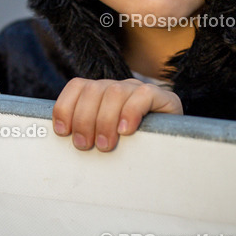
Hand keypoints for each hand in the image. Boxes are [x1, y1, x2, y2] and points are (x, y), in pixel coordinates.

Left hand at [52, 78, 182, 151]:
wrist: (174, 147)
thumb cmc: (132, 149)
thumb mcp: (105, 140)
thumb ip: (86, 135)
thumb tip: (61, 141)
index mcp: (101, 94)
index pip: (78, 86)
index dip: (66, 106)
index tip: (63, 132)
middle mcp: (118, 88)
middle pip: (93, 90)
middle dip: (84, 120)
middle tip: (85, 145)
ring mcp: (139, 90)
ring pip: (114, 92)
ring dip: (104, 120)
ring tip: (105, 145)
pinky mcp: (162, 97)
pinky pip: (143, 95)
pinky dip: (130, 112)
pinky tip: (127, 131)